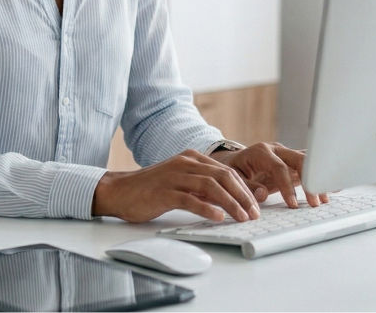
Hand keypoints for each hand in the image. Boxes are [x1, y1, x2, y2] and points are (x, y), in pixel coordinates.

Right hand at [92, 149, 261, 222]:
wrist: (120, 190)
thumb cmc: (152, 189)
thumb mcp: (182, 182)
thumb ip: (202, 187)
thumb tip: (228, 200)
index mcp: (192, 158)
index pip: (226, 170)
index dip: (244, 188)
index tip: (255, 204)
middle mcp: (186, 162)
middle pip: (223, 176)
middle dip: (243, 195)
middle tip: (254, 213)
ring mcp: (175, 175)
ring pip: (211, 186)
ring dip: (231, 202)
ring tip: (242, 217)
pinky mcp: (165, 191)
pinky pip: (191, 199)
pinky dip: (207, 208)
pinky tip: (218, 217)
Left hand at [211, 142, 328, 207]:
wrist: (233, 160)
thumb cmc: (233, 169)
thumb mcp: (233, 177)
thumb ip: (247, 185)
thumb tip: (262, 193)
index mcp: (261, 152)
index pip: (279, 168)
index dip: (287, 186)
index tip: (293, 204)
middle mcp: (277, 150)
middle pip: (298, 160)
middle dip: (309, 180)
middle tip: (317, 202)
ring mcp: (286, 155)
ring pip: (307, 161)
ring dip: (317, 178)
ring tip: (328, 196)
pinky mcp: (292, 162)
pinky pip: (308, 166)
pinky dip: (319, 175)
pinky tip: (333, 184)